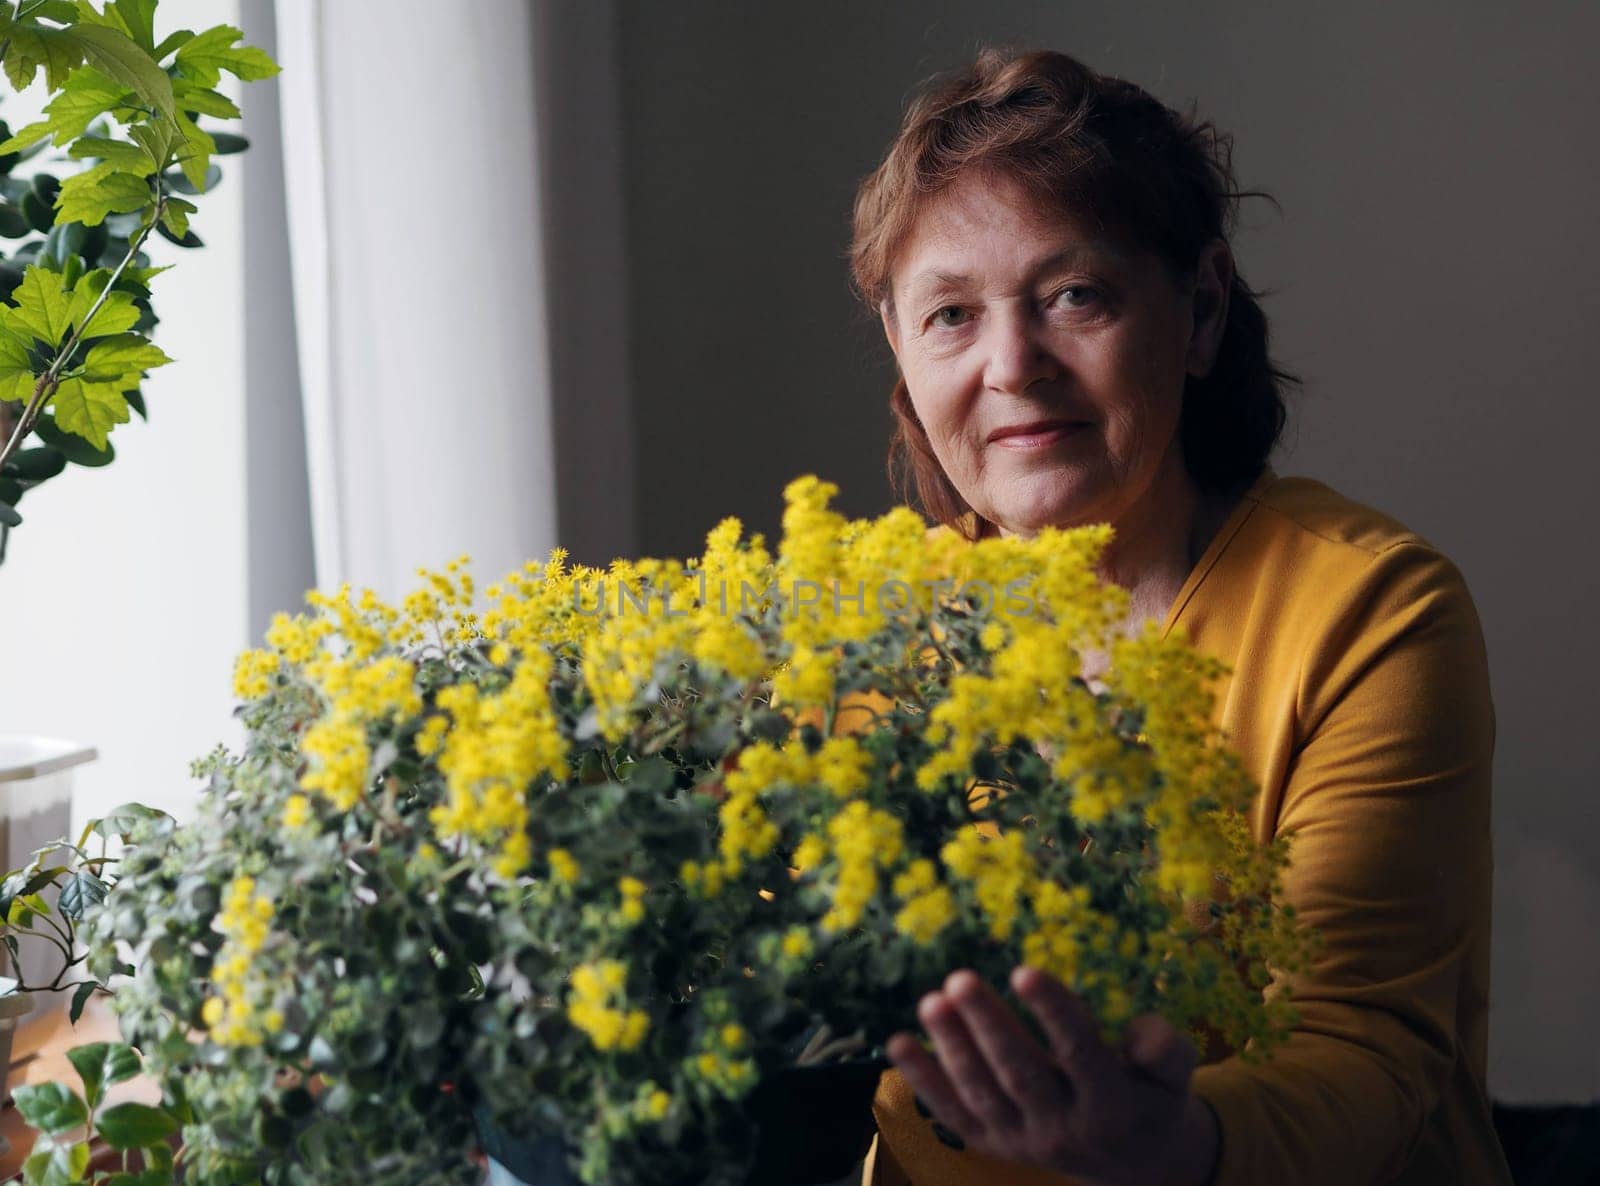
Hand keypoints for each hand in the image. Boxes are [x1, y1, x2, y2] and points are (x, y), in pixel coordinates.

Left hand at [885, 966, 1219, 1185]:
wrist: (1131, 1164)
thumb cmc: (1151, 1097)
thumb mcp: (1175, 1076)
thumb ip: (1165, 1050)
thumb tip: (1141, 1033)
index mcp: (1111, 1105)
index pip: (1079, 1053)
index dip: (1053, 1012)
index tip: (1025, 970)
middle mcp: (1063, 1128)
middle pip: (1020, 1074)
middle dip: (988, 1026)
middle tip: (960, 978)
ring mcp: (1022, 1140)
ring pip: (981, 1093)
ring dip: (951, 1047)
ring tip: (932, 1001)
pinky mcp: (992, 1144)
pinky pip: (952, 1112)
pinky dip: (923, 1081)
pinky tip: (897, 1044)